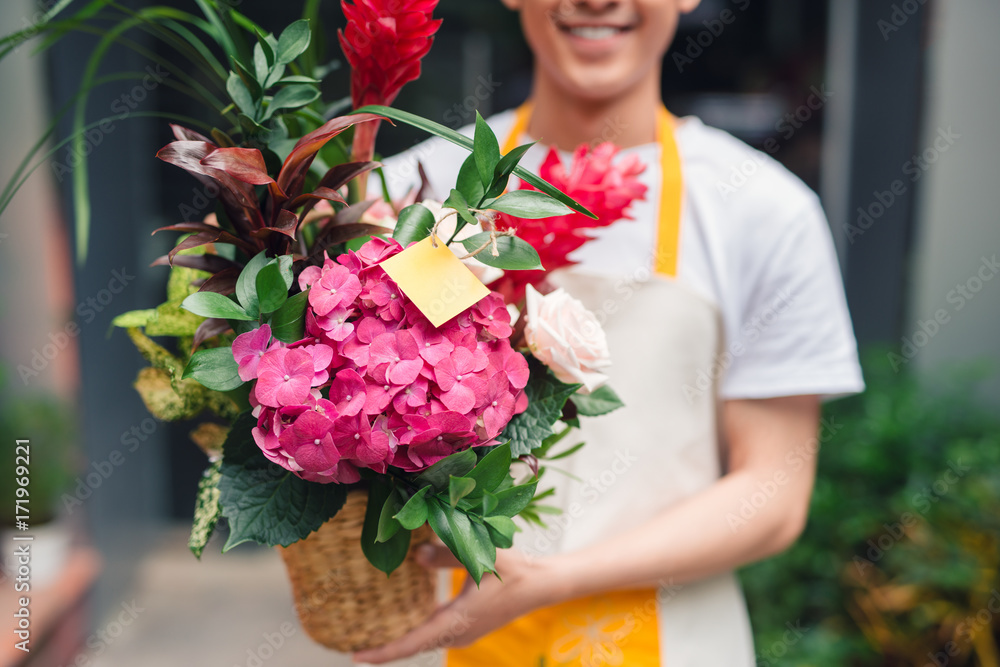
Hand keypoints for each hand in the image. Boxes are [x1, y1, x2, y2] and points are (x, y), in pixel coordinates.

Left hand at [352, 542, 558, 663]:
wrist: (541, 585)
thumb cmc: (515, 569)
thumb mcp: (481, 555)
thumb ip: (447, 554)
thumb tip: (416, 555)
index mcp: (458, 621)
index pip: (413, 643)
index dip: (384, 652)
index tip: (356, 656)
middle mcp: (457, 633)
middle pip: (413, 646)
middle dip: (384, 648)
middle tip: (352, 642)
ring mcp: (463, 633)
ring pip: (423, 641)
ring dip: (399, 640)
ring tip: (369, 632)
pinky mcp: (466, 627)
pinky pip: (432, 634)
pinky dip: (413, 631)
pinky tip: (400, 617)